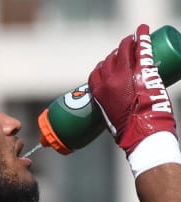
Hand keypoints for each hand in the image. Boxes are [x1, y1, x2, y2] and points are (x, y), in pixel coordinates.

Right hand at [88, 24, 176, 156]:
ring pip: (123, 50)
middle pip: (109, 60)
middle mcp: (108, 80)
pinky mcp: (142, 71)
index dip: (104, 67)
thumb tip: (113, 109)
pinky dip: (143, 36)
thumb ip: (108, 108)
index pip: (97, 71)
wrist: (140, 132)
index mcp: (97, 91)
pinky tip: (143, 30)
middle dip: (116, 56)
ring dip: (127, 44)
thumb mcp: (108, 118)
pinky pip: (141, 49)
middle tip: (124, 55)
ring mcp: (125, 74)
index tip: (110, 67)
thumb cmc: (125, 131)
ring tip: (132, 41)